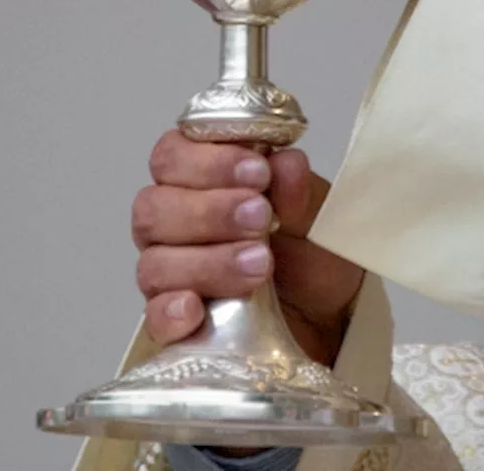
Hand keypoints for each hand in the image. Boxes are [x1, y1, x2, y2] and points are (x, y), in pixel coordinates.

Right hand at [132, 130, 363, 367]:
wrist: (330, 312)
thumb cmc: (310, 250)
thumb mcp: (312, 212)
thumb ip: (294, 186)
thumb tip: (285, 163)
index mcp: (196, 180)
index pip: (170, 157)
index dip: (208, 162)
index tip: (258, 172)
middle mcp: (172, 224)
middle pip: (152, 209)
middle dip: (210, 212)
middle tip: (261, 218)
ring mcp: (168, 276)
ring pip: (155, 264)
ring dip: (208, 262)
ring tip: (260, 264)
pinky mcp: (177, 325)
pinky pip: (154, 319)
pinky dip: (170, 312)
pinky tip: (196, 308)